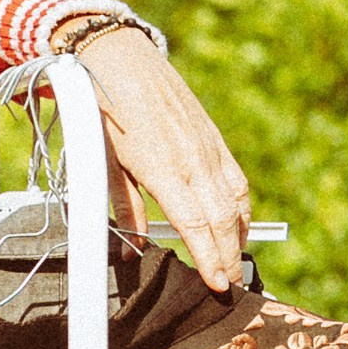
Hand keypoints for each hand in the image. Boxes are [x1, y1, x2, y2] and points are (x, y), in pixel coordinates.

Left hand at [65, 25, 250, 295]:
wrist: (121, 60)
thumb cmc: (105, 114)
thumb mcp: (106, 165)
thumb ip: (124, 207)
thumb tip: (134, 247)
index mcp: (164, 170)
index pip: (196, 225)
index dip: (209, 258)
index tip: (218, 286)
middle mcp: (193, 160)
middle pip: (223, 219)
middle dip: (230, 256)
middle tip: (233, 288)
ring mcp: (207, 148)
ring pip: (236, 200)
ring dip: (240, 235)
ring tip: (236, 263)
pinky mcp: (213, 137)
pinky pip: (235, 178)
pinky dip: (241, 206)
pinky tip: (239, 224)